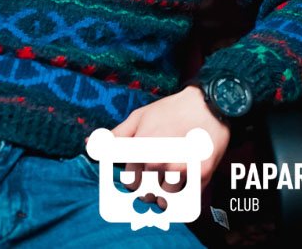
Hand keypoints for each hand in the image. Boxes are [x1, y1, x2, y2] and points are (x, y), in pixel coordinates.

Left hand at [108, 86, 229, 200]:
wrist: (210, 103)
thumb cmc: (172, 109)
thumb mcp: (140, 116)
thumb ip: (116, 135)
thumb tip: (90, 143)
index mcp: (140, 148)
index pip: (128, 180)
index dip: (134, 176)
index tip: (141, 169)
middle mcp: (158, 161)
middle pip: (144, 191)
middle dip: (149, 185)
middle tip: (160, 170)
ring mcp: (180, 170)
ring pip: (164, 197)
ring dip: (165, 191)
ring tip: (173, 173)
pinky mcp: (200, 176)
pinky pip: (185, 198)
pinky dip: (183, 194)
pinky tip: (185, 179)